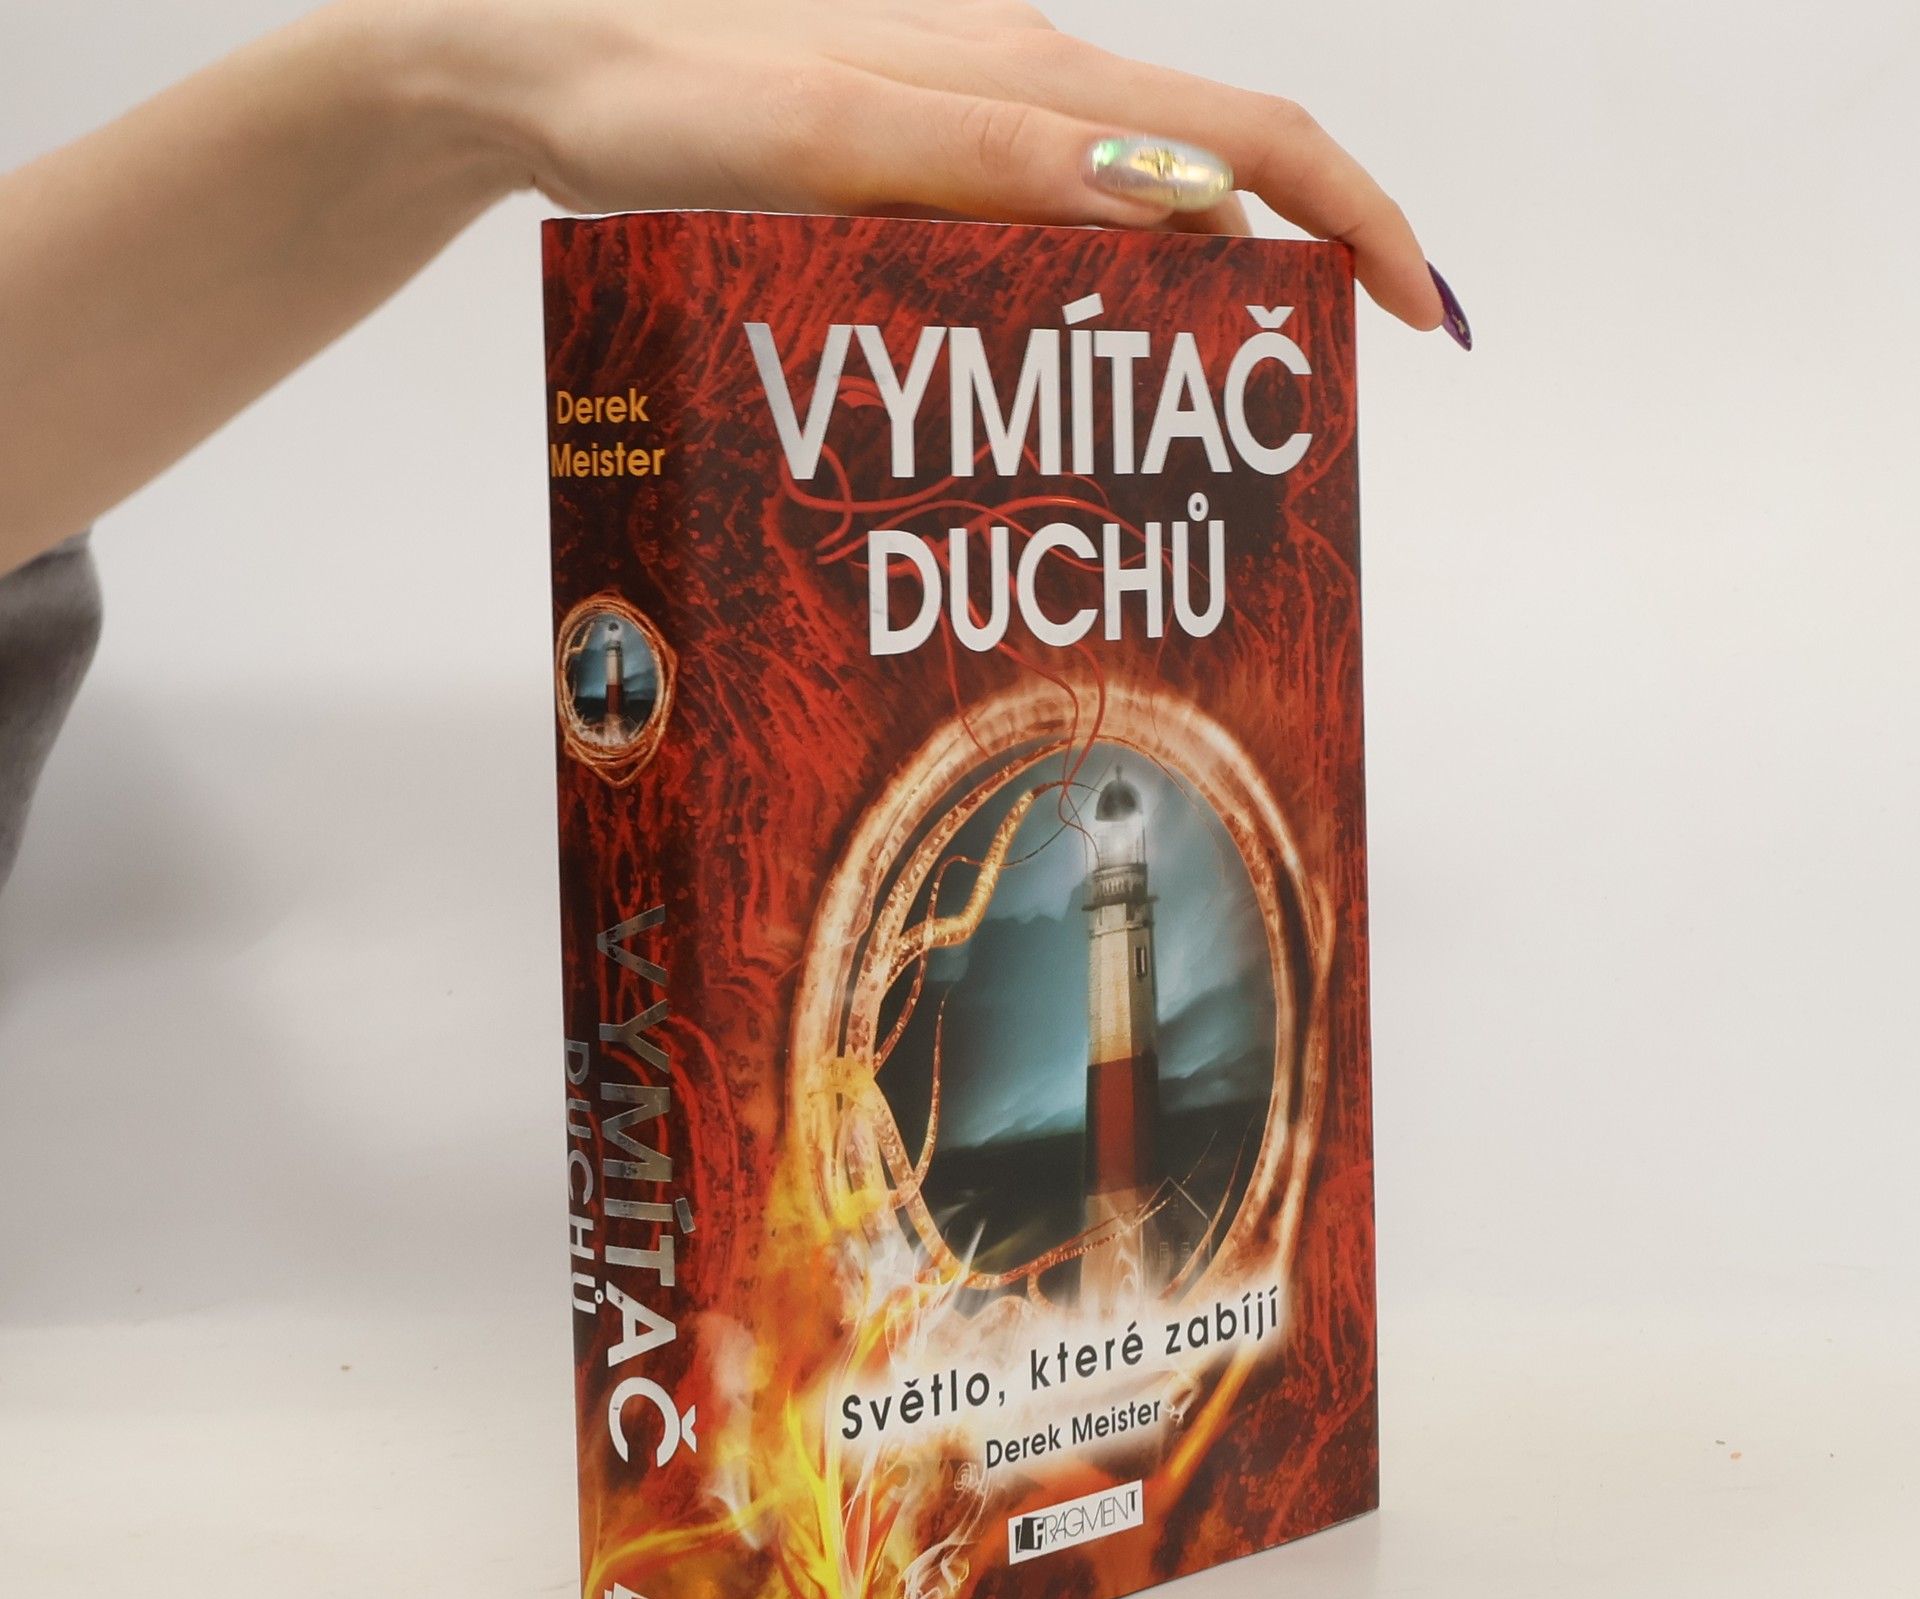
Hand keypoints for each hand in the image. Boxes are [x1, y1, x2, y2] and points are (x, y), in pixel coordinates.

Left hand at [397, 0, 1456, 333]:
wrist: (528, 54)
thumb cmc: (661, 88)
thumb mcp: (839, 138)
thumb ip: (1005, 164)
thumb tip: (1182, 200)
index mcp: (1027, 76)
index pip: (1250, 138)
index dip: (1355, 223)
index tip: (1419, 318)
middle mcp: (1015, 82)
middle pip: (1216, 166)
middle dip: (1299, 271)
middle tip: (1310, 399)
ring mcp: (963, 108)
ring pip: (1129, 202)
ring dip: (1191, 297)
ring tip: (1191, 415)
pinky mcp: (908, 138)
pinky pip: (1038, 215)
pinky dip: (1088, 291)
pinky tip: (1060, 360)